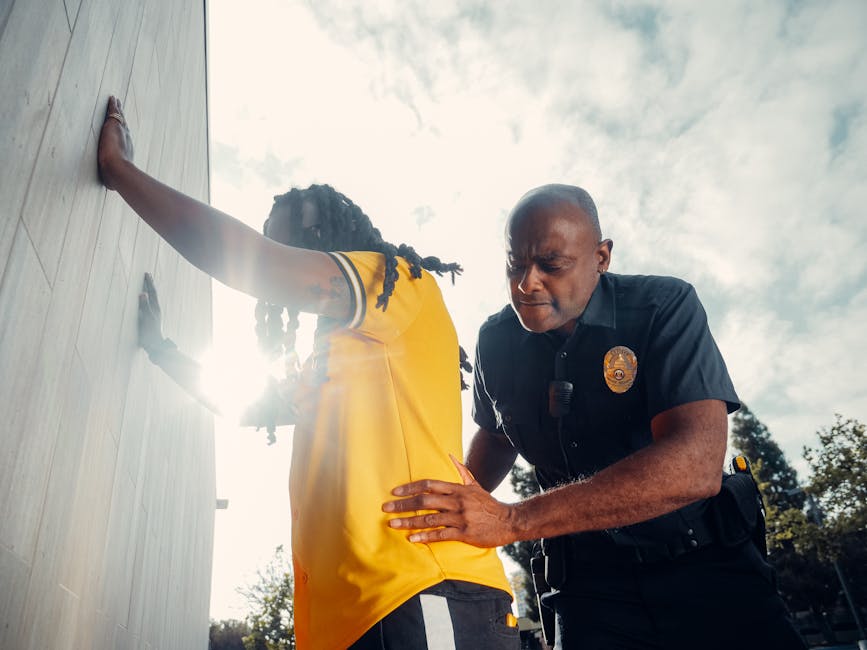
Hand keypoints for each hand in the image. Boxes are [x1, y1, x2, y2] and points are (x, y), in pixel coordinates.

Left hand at [97, 95, 133, 188]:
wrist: (118, 169)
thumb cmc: (116, 177)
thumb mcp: (114, 177)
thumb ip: (113, 180)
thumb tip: (112, 188)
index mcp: (127, 150)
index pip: (125, 139)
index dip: (124, 133)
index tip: (123, 128)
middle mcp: (127, 139)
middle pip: (124, 126)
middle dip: (122, 118)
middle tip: (121, 110)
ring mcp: (121, 132)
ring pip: (119, 118)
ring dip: (118, 109)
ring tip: (116, 101)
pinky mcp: (113, 125)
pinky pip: (113, 112)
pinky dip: (113, 105)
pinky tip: (112, 98)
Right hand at [138, 272, 164, 352]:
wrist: (154, 344)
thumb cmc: (150, 332)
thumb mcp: (146, 318)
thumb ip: (144, 306)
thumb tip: (142, 293)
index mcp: (155, 308)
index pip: (152, 292)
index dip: (149, 283)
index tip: (146, 274)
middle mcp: (156, 310)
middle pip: (153, 294)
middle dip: (150, 285)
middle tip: (147, 276)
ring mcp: (154, 314)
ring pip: (151, 299)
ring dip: (149, 291)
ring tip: (147, 285)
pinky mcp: (150, 319)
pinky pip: (148, 305)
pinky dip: (146, 299)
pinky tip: (145, 301)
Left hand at [382, 455, 517, 547]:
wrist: (509, 521)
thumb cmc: (488, 504)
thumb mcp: (475, 485)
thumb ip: (461, 471)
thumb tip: (451, 455)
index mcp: (457, 489)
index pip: (429, 485)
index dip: (410, 488)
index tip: (395, 492)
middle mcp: (457, 501)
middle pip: (424, 502)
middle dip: (403, 505)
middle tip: (386, 508)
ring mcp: (460, 518)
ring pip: (430, 519)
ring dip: (409, 522)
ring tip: (393, 524)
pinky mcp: (464, 533)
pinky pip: (441, 535)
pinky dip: (425, 537)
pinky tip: (412, 539)